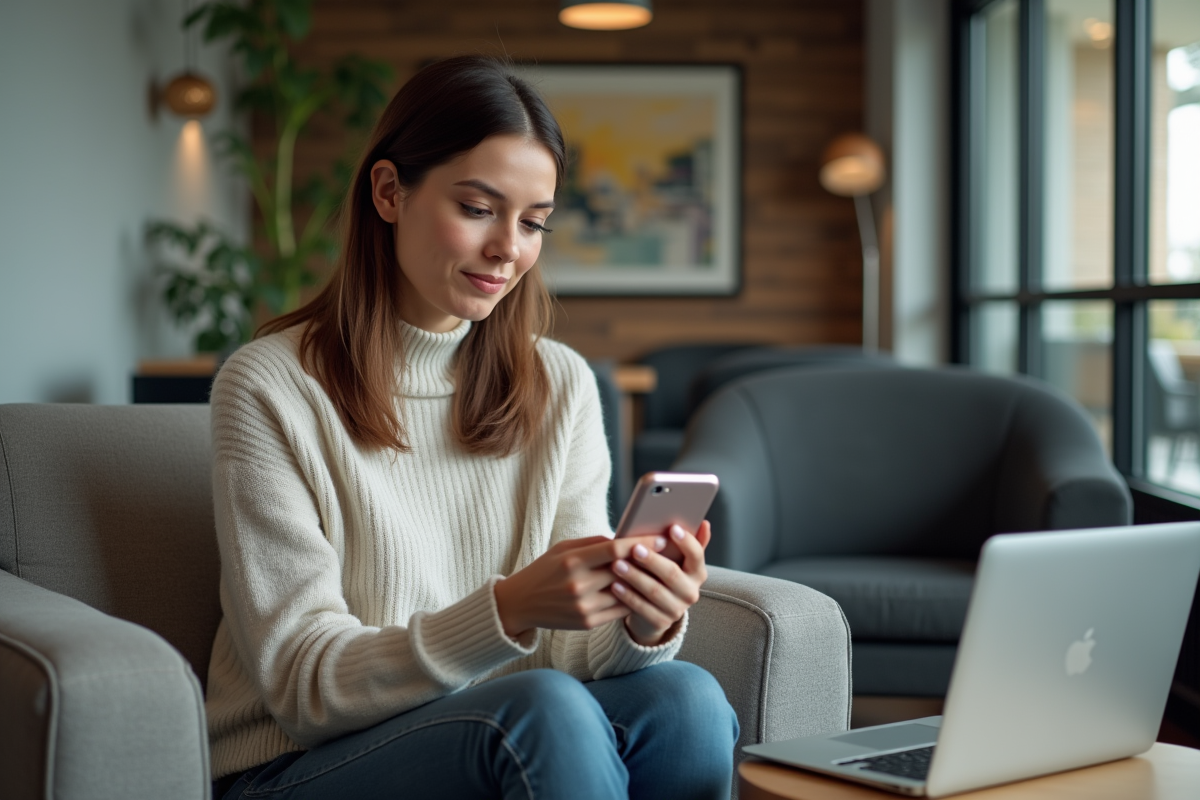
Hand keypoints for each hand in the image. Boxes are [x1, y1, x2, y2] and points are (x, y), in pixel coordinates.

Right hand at [493, 535, 670, 638]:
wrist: (521, 603)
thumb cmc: (545, 570)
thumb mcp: (563, 548)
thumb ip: (594, 544)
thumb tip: (626, 539)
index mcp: (572, 561)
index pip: (615, 549)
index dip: (640, 543)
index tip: (660, 538)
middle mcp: (579, 584)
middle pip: (625, 571)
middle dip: (649, 561)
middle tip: (670, 553)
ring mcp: (584, 606)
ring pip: (626, 592)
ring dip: (645, 583)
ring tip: (662, 572)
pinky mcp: (588, 622)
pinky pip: (620, 609)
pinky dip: (633, 599)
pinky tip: (644, 591)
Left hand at [611, 521, 710, 646]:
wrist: (656, 610)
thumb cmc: (663, 574)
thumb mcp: (677, 559)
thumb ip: (690, 543)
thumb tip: (704, 523)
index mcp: (697, 572)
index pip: (697, 555)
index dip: (686, 542)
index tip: (672, 528)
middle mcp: (691, 592)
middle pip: (672, 574)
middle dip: (652, 560)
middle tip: (634, 548)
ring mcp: (677, 609)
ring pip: (654, 591)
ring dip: (635, 577)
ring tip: (617, 564)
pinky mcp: (661, 622)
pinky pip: (642, 608)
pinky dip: (628, 596)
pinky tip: (615, 585)